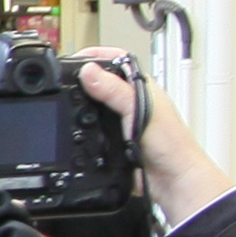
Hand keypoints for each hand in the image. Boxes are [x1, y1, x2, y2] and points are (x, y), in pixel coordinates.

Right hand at [77, 54, 225, 222]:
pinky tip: (75, 130)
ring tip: (66, 102)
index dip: (96, 56)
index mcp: (142, 87)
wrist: (171, 180)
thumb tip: (89, 71)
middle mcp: (132, 102)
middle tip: (64, 81)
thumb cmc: (170, 145)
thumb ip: (114, 90)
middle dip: (82, 81)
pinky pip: (93, 130)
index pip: (117, 61)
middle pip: (102, 82)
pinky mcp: (114, 140)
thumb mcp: (138, 110)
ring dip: (80, 106)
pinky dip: (82, 129)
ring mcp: (123, 121)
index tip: (75, 59)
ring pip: (95, 106)